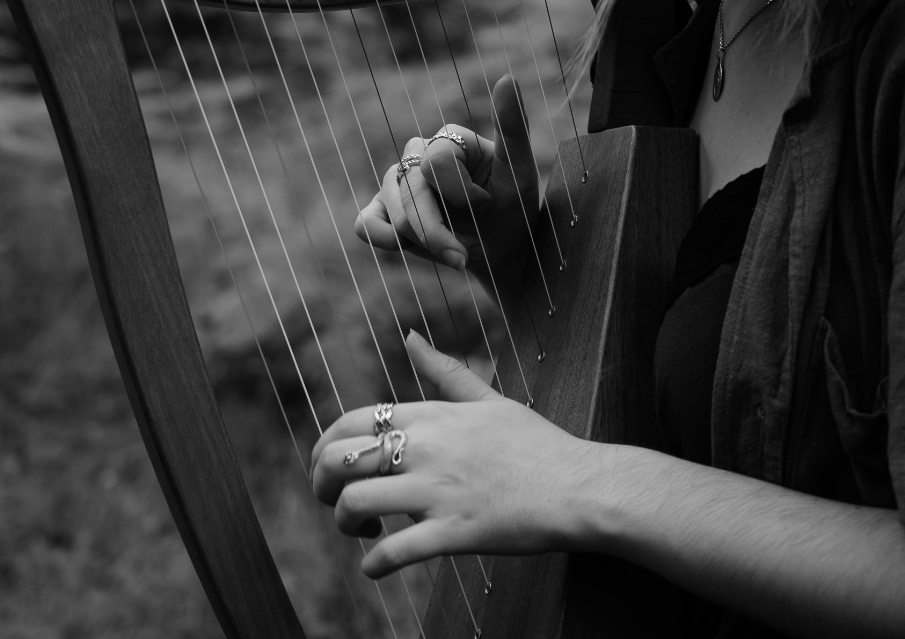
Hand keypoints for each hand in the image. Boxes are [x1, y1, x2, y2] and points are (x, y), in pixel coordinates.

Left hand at [309, 331, 591, 578]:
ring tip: (363, 531)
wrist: (582, 487)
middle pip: (341, 458)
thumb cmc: (539, 445)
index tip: (330, 467)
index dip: (324, 446)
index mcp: (432, 417)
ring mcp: (440, 490)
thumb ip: (444, 372)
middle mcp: (428, 449)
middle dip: (321, 484)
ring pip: (357, 501)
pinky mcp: (456, 531)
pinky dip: (374, 564)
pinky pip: (396, 551)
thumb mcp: (489, 400)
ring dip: (346, 523)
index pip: (351, 421)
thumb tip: (409, 336)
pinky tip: (375, 567)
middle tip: (336, 502)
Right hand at [354, 73, 537, 275]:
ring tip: (452, 256)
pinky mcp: (384, 210)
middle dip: (435, 230)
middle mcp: (420, 153)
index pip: (436, 162)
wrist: (502, 252)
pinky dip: (381, 238)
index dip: (459, 194)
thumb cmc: (513, 211)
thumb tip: (507, 78)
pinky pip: (365, 223)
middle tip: (462, 257)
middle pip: (409, 189)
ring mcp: (398, 182)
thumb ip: (512, 129)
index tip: (486, 207)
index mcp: (450, 138)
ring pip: (391, 209)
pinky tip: (403, 249)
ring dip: (419, 240)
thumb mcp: (520, 173)